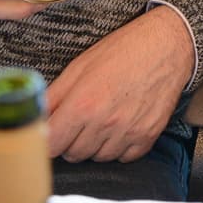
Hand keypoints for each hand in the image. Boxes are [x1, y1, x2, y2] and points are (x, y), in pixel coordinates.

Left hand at [47, 6, 194, 162]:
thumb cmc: (123, 50)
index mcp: (83, 105)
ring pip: (97, 157)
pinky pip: (123, 157)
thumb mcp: (79, 66)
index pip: (50, 145)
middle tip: (80, 118)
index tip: (51, 131)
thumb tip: (35, 118)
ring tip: (103, 118)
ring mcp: (128, 132)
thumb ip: (53, 96)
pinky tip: (121, 125)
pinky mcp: (148, 136)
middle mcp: (105, 123)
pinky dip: (118, 146)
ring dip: (94, 144)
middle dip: (71, 140)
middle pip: (72, 154)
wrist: (168, 45)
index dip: (47, 138)